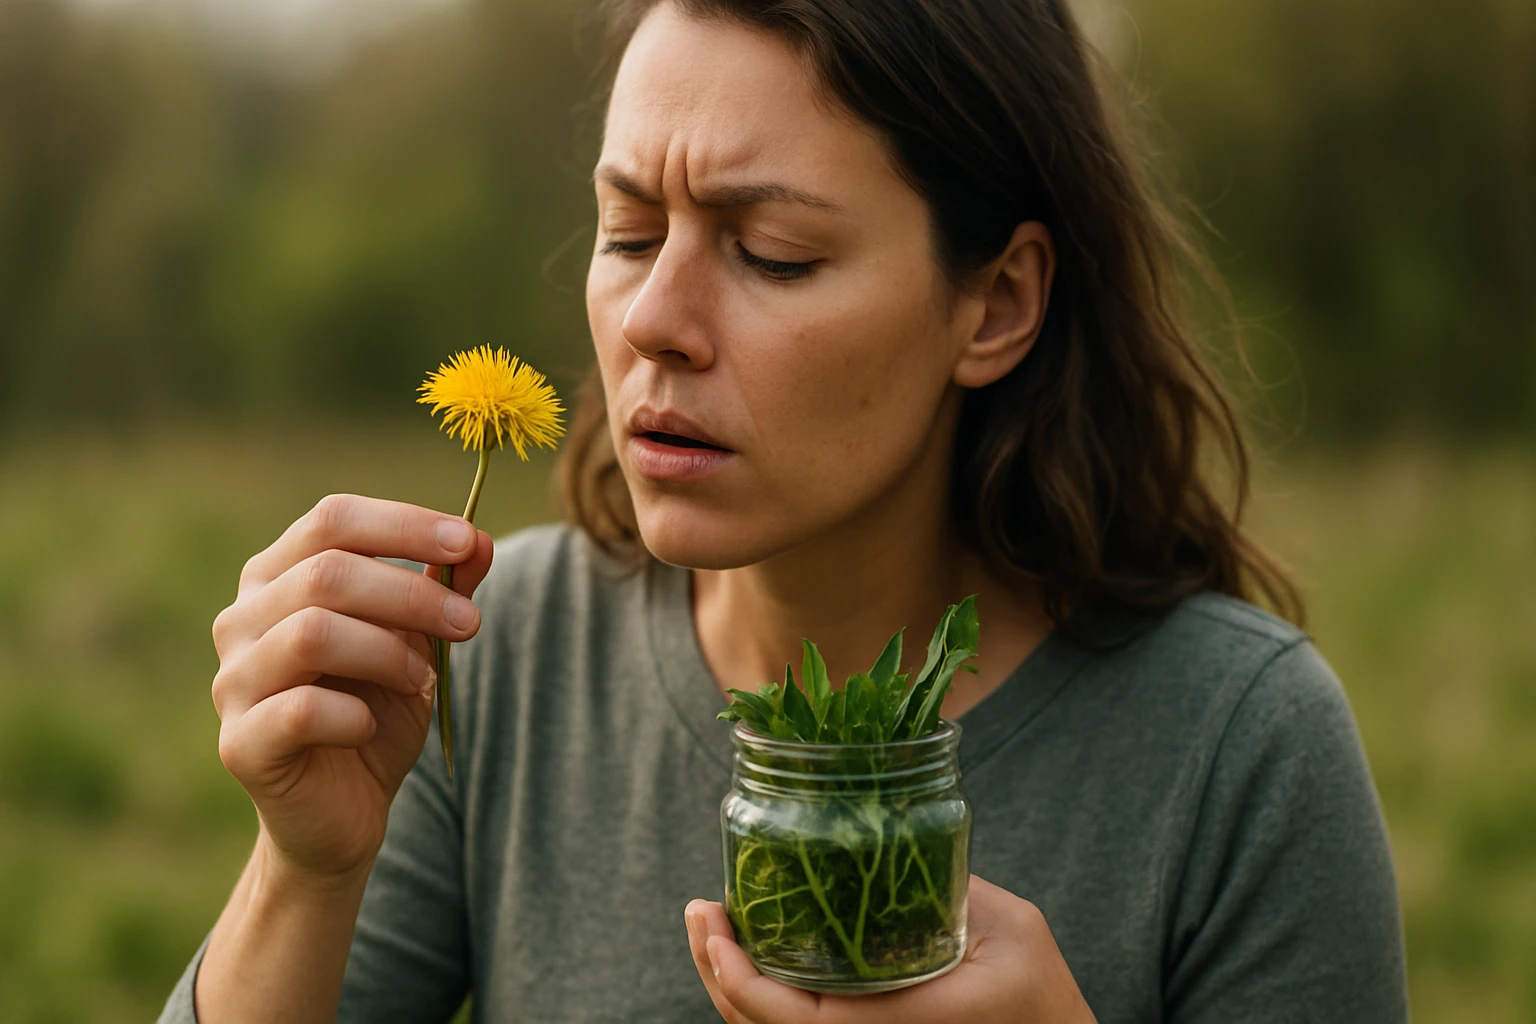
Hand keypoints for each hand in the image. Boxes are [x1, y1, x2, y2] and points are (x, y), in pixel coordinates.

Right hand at [210, 493, 493, 882]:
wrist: (345, 811)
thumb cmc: (377, 711)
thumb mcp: (420, 644)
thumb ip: (443, 590)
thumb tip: (478, 540)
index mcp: (278, 576)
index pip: (333, 520)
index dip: (404, 524)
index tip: (467, 541)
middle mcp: (241, 619)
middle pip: (326, 574)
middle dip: (412, 595)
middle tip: (469, 625)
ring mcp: (231, 680)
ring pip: (311, 633)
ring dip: (387, 652)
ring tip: (422, 679)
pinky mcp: (240, 743)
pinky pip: (299, 711)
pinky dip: (355, 715)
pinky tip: (372, 727)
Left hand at [684, 874, 1097, 1023]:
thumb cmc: (1041, 988)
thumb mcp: (1007, 925)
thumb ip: (947, 889)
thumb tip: (885, 832)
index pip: (792, 1018)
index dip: (738, 977)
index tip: (715, 924)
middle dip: (717, 971)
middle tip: (699, 913)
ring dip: (729, 981)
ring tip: (710, 927)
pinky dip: (760, 994)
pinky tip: (751, 951)